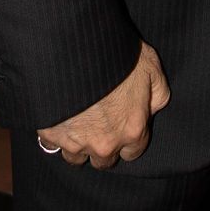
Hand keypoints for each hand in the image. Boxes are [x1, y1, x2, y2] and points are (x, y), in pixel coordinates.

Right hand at [36, 42, 169, 169]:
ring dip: (78, 144)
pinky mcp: (51, 136)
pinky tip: (60, 116)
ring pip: (76, 157)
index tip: (122, 124)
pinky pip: (52, 145)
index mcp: (132, 130)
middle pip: (104, 160)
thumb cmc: (118, 56)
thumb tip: (154, 109)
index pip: (133, 152)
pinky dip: (56, 135)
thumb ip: (158, 93)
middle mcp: (105, 144)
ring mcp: (76, 144)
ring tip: (78, 121)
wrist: (77, 49)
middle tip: (100, 122)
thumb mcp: (151, 67)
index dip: (128, 137)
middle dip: (104, 145)